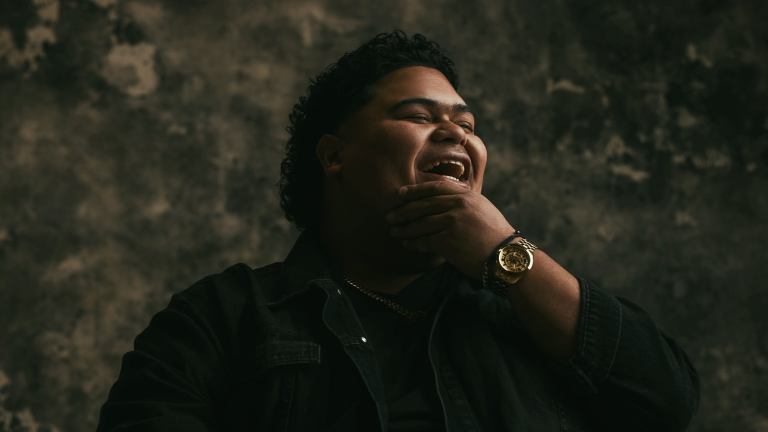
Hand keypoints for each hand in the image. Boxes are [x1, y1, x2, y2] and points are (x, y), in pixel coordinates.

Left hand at [385, 180, 515, 278]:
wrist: (506, 256)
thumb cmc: (495, 235)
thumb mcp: (481, 209)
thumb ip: (462, 202)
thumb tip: (440, 201)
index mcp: (465, 194)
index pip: (433, 188)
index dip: (413, 191)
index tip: (399, 195)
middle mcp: (457, 205)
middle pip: (422, 205)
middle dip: (403, 211)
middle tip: (389, 216)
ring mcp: (452, 222)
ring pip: (420, 223)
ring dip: (404, 228)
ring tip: (394, 231)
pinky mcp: (448, 241)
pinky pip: (425, 240)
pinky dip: (413, 242)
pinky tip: (407, 243)